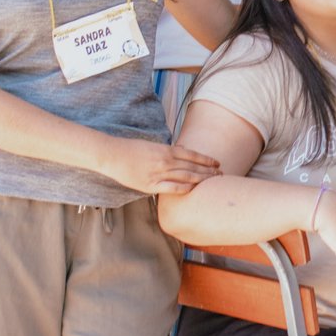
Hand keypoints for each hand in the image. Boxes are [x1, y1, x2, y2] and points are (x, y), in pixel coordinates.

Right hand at [99, 138, 220, 195]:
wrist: (113, 155)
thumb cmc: (132, 149)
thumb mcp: (153, 145)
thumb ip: (168, 150)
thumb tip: (182, 151)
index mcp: (167, 150)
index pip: (192, 155)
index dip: (206, 159)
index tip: (217, 163)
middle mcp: (166, 161)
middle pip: (193, 166)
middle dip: (209, 171)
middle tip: (222, 174)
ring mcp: (159, 173)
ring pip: (186, 176)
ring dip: (201, 179)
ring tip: (214, 182)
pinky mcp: (150, 185)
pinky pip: (171, 188)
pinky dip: (184, 188)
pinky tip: (194, 190)